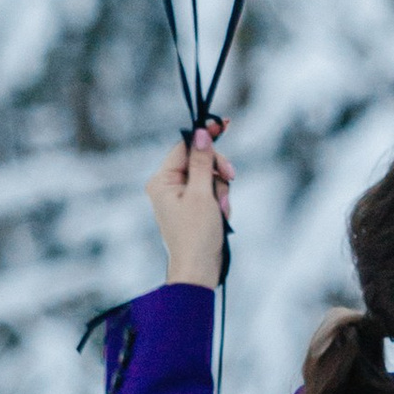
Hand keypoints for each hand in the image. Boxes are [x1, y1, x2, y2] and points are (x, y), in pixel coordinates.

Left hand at [145, 124, 229, 286]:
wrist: (199, 270)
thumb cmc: (196, 235)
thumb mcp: (202, 194)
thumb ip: (203, 162)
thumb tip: (201, 133)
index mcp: (162, 181)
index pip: (185, 147)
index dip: (205, 137)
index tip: (225, 123)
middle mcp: (168, 186)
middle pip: (200, 161)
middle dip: (218, 172)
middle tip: (231, 178)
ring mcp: (181, 198)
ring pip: (210, 177)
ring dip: (221, 191)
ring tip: (220, 211)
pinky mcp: (193, 208)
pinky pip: (211, 193)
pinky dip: (220, 202)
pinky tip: (220, 217)